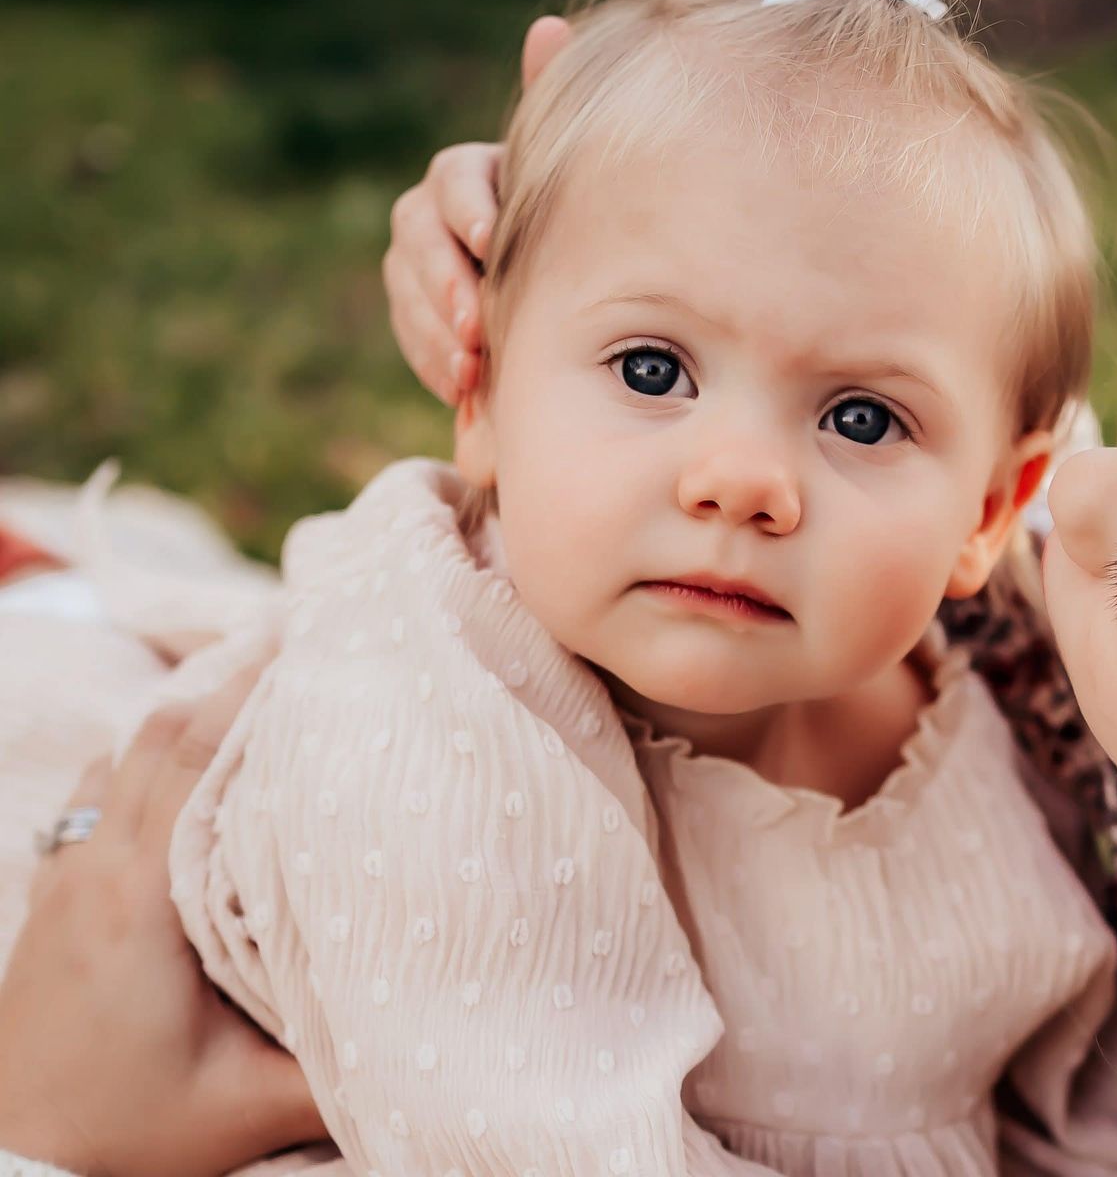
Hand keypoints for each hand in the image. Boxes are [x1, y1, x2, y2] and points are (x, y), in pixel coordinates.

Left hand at [0, 664, 324, 1176]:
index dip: (252, 685)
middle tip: (304, 629)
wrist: (11, 1167)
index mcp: (138, 899)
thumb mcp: (245, 1110)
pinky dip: (144, 753)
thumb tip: (438, 1025)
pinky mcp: (51, 901)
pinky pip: (95, 793)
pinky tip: (185, 759)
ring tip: (257, 679)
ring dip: (186, 706)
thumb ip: (339, 1065)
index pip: (195, 755)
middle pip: (157, 730)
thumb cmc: (123, 1136)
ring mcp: (62, 880)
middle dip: (230, 670)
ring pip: (120, 753)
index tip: (312, 633)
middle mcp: (93, 870)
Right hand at [384, 14, 571, 402]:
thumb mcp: (571, 178)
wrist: (577, 311)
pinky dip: (434, 361)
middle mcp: (436, 214)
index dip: (468, 208)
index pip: (453, 178)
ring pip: (406, 289)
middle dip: (443, 281)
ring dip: (435, 329)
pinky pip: (413, 335)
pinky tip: (464, 388)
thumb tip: (548, 27)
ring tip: (473, 366)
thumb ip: (552, 108)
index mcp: (475, 174)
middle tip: (478, 323)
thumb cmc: (581, 228)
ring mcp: (420, 267)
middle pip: (416, 236)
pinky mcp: (419, 318)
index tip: (491, 241)